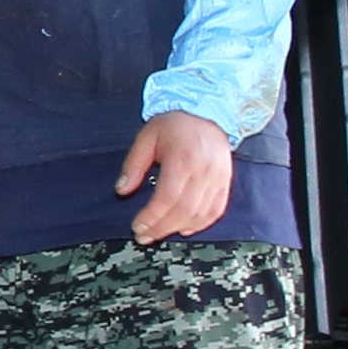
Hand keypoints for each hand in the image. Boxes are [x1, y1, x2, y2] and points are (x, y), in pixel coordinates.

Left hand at [119, 109, 235, 243]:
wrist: (206, 112)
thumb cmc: (174, 124)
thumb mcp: (146, 138)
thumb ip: (133, 165)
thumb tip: (121, 190)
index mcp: (182, 159)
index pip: (167, 197)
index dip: (152, 217)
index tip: (137, 226)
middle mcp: (204, 171)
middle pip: (184, 210)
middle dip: (162, 227)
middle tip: (144, 236)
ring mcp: (218, 178)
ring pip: (201, 214)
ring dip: (179, 228)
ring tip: (159, 233)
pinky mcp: (225, 183)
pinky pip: (217, 210)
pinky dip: (201, 224)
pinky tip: (185, 229)